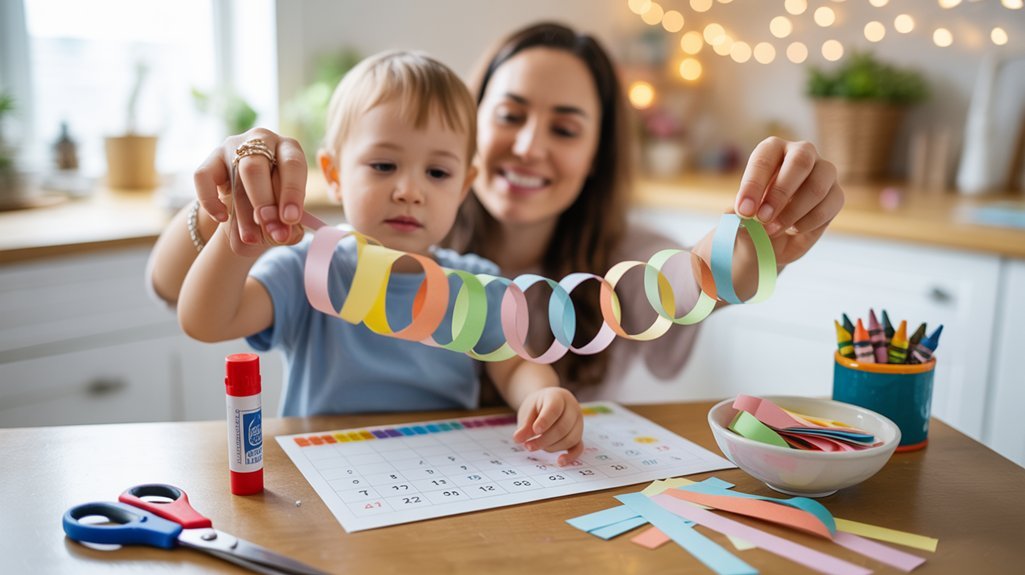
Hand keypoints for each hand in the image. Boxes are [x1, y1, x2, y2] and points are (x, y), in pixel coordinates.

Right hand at [194, 128, 308, 254]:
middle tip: (272, 231)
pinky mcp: (211, 159)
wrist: (249, 203)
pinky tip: (222, 218)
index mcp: (289, 148)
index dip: (292, 192)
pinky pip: (203, 177)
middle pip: (257, 168)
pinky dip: (210, 200)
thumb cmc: (277, 204)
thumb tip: (283, 235)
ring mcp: (233, 147)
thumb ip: (290, 226)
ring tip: (252, 239)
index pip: (292, 164)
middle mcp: (262, 140)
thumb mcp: (287, 213)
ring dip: (243, 213)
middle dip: (264, 202)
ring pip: (234, 176)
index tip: (290, 219)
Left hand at [512, 388, 583, 465]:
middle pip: (563, 427)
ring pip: (570, 439)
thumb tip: (517, 439)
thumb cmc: (537, 406)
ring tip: (534, 446)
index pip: (555, 408)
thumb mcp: (528, 411)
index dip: (545, 420)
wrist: (547, 403)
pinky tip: (560, 461)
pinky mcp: (578, 435)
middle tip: (528, 446)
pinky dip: (571, 456)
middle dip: (544, 440)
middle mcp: (572, 408)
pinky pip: (578, 447)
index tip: (535, 430)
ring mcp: (578, 422)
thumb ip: (524, 425)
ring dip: (552, 447)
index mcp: (558, 396)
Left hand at [733, 137, 844, 266]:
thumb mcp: (739, 223)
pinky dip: (808, 223)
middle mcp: (800, 154)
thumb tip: (742, 217)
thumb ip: (738, 219)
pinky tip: (791, 230)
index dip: (754, 184)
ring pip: (817, 186)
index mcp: (771, 150)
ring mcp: (822, 173)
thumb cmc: (752, 224)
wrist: (772, 244)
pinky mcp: (836, 195)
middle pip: (801, 161)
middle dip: (780, 192)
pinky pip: (829, 206)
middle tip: (762, 218)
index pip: (764, 158)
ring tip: (773, 230)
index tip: (744, 211)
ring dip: (793, 212)